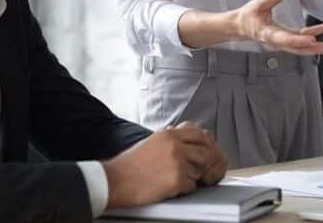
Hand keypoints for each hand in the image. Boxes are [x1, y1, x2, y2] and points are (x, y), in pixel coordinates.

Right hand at [103, 124, 226, 207]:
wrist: (115, 180)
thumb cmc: (130, 165)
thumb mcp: (152, 142)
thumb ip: (171, 140)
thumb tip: (190, 144)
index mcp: (169, 134)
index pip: (199, 133)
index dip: (206, 144)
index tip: (207, 151)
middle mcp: (175, 144)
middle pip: (205, 151)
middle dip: (206, 162)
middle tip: (202, 171)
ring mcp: (177, 161)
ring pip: (200, 169)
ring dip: (194, 177)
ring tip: (179, 180)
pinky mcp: (177, 179)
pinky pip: (192, 185)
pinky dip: (185, 189)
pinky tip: (172, 188)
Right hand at [233, 0, 322, 54]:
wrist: (241, 27)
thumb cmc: (248, 16)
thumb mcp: (257, 4)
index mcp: (269, 34)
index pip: (285, 38)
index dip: (299, 40)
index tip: (312, 40)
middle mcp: (278, 41)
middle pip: (299, 47)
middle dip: (316, 48)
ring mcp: (283, 42)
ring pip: (302, 47)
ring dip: (319, 47)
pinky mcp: (287, 39)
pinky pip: (301, 42)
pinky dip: (314, 43)